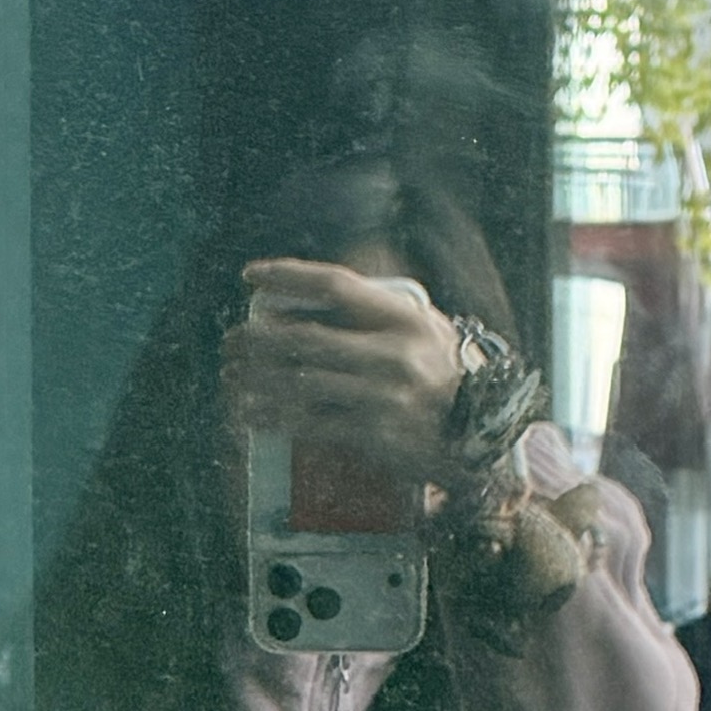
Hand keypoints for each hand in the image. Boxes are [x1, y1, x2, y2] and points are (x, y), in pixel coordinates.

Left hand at [222, 260, 464, 487]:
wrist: (480, 432)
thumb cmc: (441, 373)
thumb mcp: (420, 327)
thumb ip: (373, 310)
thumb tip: (305, 299)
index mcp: (403, 317)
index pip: (335, 286)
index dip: (287, 276)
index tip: (249, 277)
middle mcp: (393, 353)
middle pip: (306, 337)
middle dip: (257, 338)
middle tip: (229, 340)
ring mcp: (383, 396)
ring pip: (301, 383)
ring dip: (256, 380)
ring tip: (230, 377)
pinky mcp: (374, 434)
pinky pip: (311, 424)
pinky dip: (274, 418)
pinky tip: (249, 414)